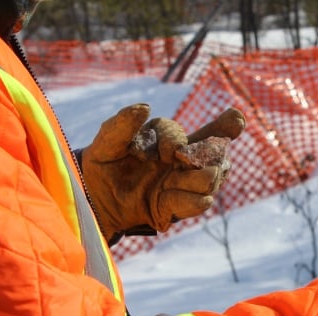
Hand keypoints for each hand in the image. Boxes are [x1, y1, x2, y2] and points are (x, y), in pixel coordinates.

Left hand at [80, 104, 244, 241]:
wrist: (98, 201)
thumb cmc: (103, 167)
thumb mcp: (105, 144)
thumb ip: (122, 125)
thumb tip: (145, 107)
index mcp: (171, 139)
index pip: (188, 131)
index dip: (175, 139)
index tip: (162, 151)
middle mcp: (185, 159)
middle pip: (219, 151)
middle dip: (208, 154)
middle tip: (180, 160)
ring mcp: (187, 183)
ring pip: (214, 177)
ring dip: (193, 179)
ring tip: (167, 185)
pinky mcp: (184, 206)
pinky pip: (202, 201)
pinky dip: (186, 199)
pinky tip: (165, 198)